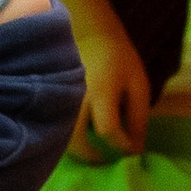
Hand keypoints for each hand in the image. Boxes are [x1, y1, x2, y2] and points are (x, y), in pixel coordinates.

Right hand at [66, 21, 153, 162]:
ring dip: (76, 149)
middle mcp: (75, 96)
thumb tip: (135, 150)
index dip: (122, 145)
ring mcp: (59, 96)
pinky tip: (80, 136)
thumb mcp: (138, 84)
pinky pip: (55, 126)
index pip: (108, 130)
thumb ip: (138, 118)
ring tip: (92, 150)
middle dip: (92, 156)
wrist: (89, 32)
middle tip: (104, 159)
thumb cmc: (118, 59)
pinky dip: (66, 137)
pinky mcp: (51, 98)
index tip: (132, 149)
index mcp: (100, 90)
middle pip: (76, 140)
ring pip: (61, 136)